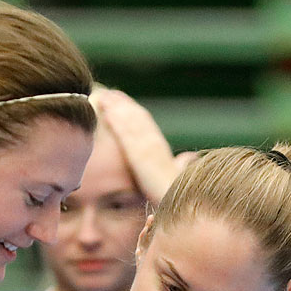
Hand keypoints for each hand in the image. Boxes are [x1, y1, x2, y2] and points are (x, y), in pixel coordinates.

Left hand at [93, 88, 183, 203]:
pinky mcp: (140, 155)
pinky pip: (125, 134)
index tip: (121, 98)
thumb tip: (189, 157)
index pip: (145, 121)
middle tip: (108, 92)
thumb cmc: (176, 191)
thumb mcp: (177, 174)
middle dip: (122, 103)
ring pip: (129, 121)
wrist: (176, 198)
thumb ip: (181, 164)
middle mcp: (153, 141)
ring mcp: (147, 147)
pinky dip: (116, 121)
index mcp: (160, 145)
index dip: (132, 108)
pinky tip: (106, 112)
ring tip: (102, 96)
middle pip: (136, 116)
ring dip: (115, 107)